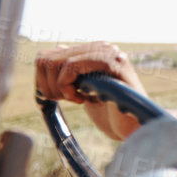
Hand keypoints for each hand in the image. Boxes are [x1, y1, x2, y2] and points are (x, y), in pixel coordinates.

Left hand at [33, 42, 147, 138]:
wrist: (135, 128)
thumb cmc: (110, 114)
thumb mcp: (84, 90)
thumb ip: (70, 72)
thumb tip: (49, 57)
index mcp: (92, 52)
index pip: (47, 56)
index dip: (42, 81)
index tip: (54, 98)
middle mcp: (101, 47)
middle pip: (46, 59)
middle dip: (47, 86)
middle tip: (67, 101)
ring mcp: (109, 52)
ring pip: (56, 62)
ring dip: (59, 88)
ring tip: (78, 99)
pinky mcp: (113, 63)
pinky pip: (71, 66)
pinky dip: (68, 87)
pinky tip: (84, 99)